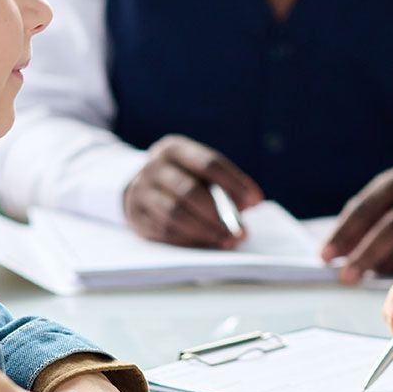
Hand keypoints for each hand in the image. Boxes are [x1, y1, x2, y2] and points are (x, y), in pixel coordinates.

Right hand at [122, 135, 262, 248]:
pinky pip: (165, 230)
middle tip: (241, 231)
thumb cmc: (182, 177)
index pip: (209, 163)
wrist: (140, 185)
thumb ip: (222, 184)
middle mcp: (154, 166)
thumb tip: (249, 204)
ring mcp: (140, 191)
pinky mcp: (136, 215)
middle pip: (189, 191)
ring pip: (175, 213)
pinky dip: (190, 239)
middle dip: (219, 214)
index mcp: (174, 148)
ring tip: (227, 240)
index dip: (235, 183)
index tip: (256, 201)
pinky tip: (207, 242)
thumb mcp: (198, 171)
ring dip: (205, 230)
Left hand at [322, 168, 392, 283]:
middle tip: (345, 276)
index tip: (325, 256)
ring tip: (364, 277)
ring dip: (381, 267)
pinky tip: (389, 278)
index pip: (365, 208)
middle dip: (364, 255)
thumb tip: (330, 256)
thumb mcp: (377, 208)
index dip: (343, 233)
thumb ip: (354, 227)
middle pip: (389, 229)